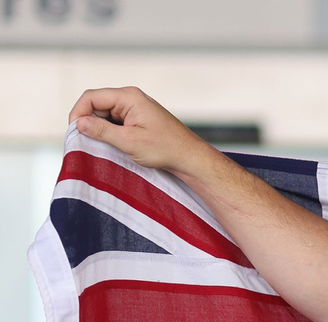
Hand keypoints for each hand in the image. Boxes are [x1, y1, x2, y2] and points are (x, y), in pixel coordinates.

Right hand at [67, 86, 211, 172]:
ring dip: (98, 129)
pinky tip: (111, 145)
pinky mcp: (138, 119)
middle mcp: (131, 98)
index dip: (78, 113)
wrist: (191, 158)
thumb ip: (102, 130)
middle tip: (85, 142)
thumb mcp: (129, 141)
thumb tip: (78, 123)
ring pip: (104, 114)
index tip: (75, 132)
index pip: (91, 97)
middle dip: (87, 122)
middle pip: (96, 104)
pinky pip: (115, 122)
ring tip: (100, 146)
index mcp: (129, 96)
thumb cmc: (166, 149)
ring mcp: (135, 108)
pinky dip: (109, 132)